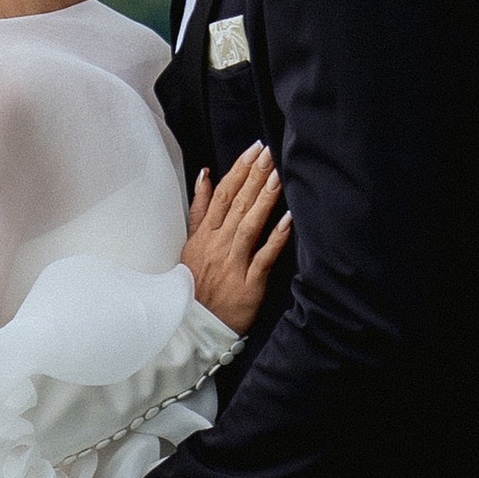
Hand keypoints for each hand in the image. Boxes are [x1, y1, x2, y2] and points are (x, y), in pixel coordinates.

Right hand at [182, 141, 290, 335]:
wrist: (193, 327)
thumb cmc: (194, 285)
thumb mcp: (191, 244)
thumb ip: (200, 210)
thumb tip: (206, 175)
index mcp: (205, 235)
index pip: (223, 195)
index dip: (239, 171)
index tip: (253, 150)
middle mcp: (218, 245)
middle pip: (237, 205)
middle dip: (253, 176)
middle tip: (269, 152)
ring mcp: (233, 264)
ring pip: (249, 225)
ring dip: (263, 199)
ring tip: (277, 175)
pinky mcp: (248, 284)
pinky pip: (263, 258)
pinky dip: (275, 238)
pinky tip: (287, 219)